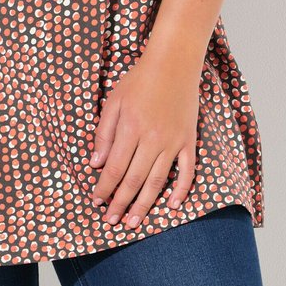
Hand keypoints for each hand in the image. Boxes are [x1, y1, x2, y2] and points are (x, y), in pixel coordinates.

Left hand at [89, 53, 200, 227]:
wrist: (173, 63)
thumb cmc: (139, 80)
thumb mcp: (114, 100)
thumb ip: (104, 132)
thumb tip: (96, 163)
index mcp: (130, 127)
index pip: (115, 168)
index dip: (104, 188)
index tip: (96, 202)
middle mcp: (152, 138)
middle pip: (134, 180)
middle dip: (120, 203)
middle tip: (111, 222)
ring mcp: (174, 141)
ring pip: (157, 182)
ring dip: (144, 205)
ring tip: (133, 222)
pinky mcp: (189, 141)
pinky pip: (187, 172)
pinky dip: (181, 191)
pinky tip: (172, 206)